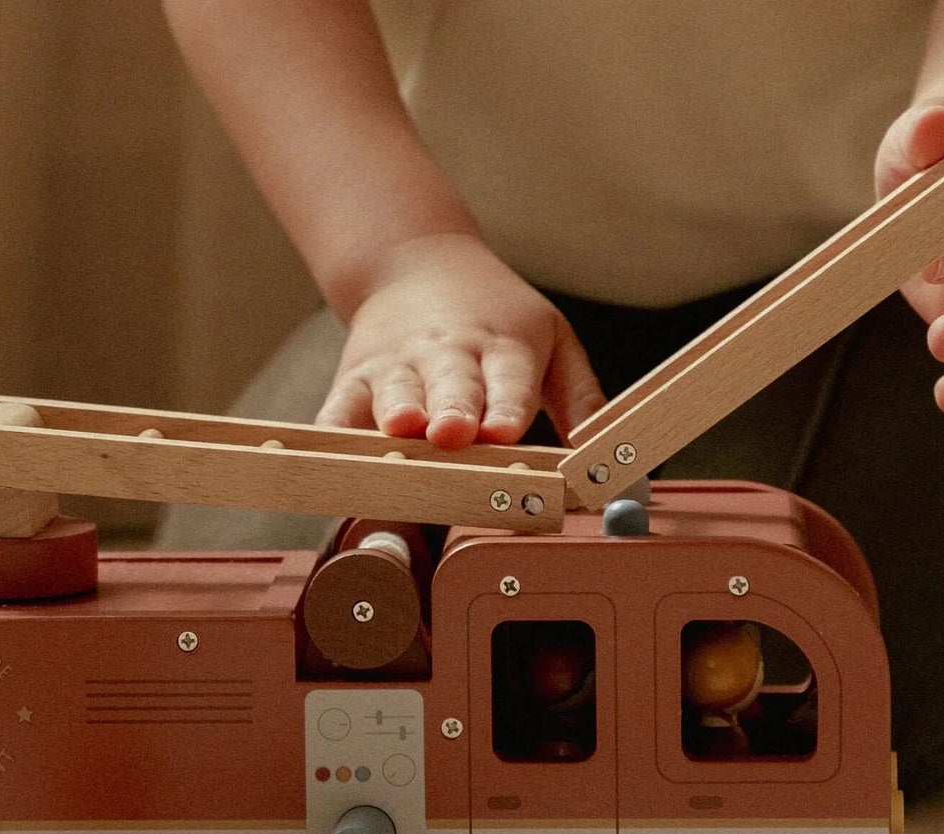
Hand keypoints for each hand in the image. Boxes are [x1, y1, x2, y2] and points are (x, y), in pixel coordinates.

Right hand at [316, 233, 604, 447]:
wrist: (414, 262)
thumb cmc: (494, 318)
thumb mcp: (552, 341)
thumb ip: (583, 399)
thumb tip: (612, 461)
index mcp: (504, 348)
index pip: (510, 381)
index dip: (507, 406)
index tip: (506, 431)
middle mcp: (449, 356)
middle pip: (453, 387)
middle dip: (454, 410)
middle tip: (455, 433)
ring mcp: (398, 367)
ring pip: (397, 392)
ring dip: (397, 412)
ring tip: (401, 427)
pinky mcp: (354, 377)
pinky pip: (340, 407)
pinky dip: (335, 427)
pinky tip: (331, 446)